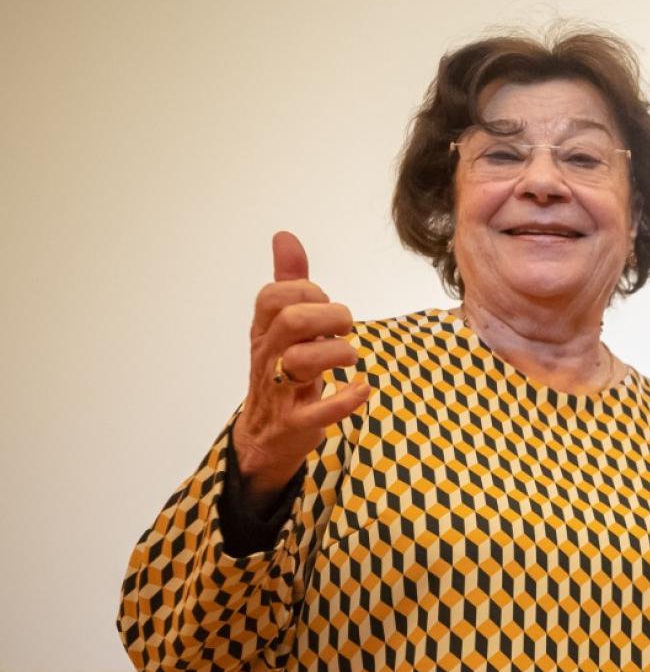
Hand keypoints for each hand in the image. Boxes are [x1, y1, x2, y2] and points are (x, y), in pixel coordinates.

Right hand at [231, 232, 368, 512]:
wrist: (266, 434)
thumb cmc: (282, 370)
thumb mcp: (280, 325)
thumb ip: (288, 282)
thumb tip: (285, 237)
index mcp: (264, 329)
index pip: (274, 296)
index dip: (307, 292)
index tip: (325, 304)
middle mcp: (268, 356)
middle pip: (291, 321)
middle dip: (327, 317)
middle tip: (345, 328)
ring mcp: (278, 390)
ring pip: (301, 362)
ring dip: (336, 353)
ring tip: (350, 358)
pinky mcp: (294, 423)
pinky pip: (315, 412)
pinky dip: (344, 401)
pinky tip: (362, 391)